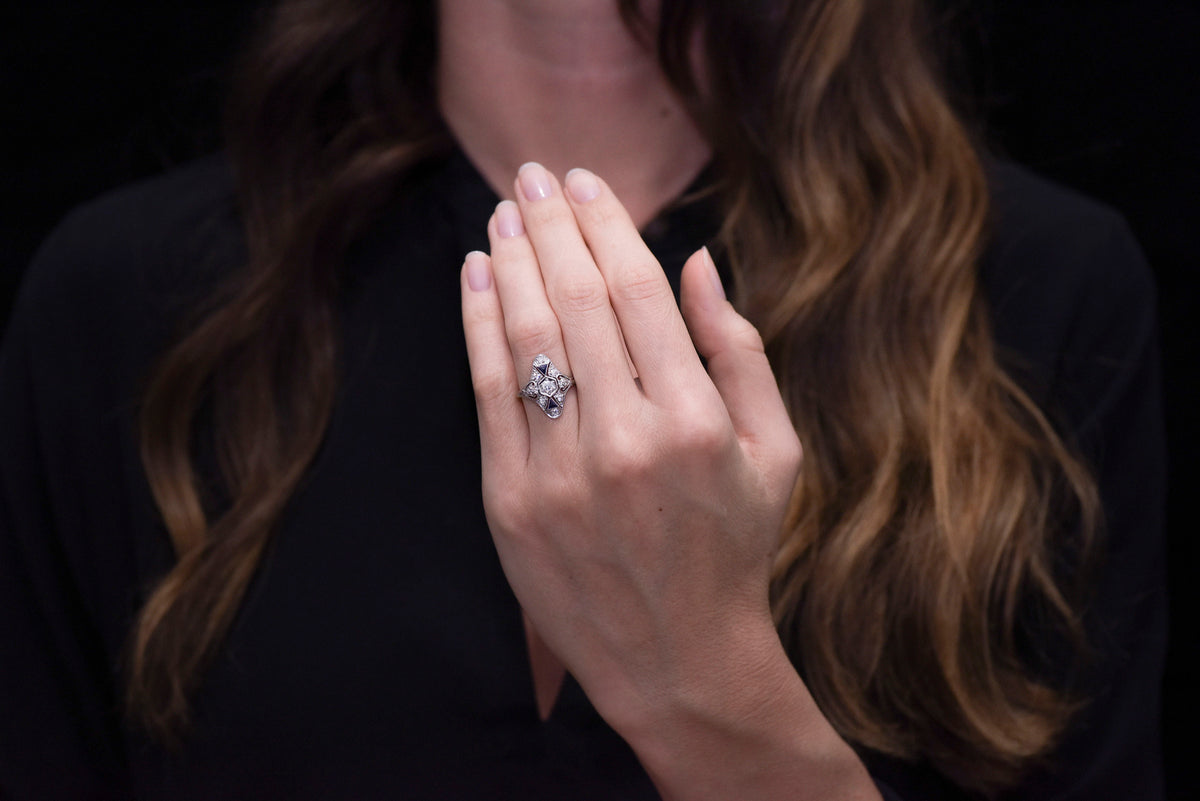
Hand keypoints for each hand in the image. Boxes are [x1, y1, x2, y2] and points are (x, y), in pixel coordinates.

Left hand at [461, 163, 876, 799]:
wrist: (676, 659)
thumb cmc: (732, 548)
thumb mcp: (774, 452)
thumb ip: (739, 351)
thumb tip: (696, 261)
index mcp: (695, 421)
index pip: (637, 292)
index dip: (606, 225)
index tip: (584, 183)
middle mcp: (625, 441)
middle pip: (576, 301)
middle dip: (550, 225)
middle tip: (533, 175)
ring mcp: (559, 474)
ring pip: (525, 338)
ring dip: (510, 263)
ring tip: (503, 214)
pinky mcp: (510, 502)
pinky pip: (487, 393)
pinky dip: (477, 326)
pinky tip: (476, 279)